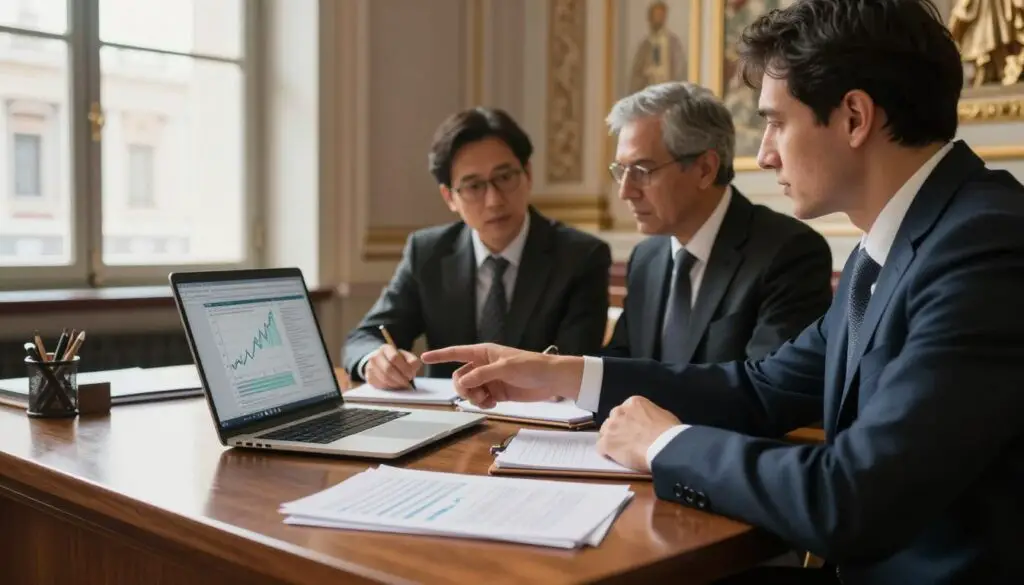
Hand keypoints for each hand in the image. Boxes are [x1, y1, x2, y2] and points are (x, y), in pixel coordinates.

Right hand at [365, 344, 420, 389]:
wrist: (382, 363)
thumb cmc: (398, 361)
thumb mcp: (406, 357)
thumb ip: (413, 361)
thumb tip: (413, 365)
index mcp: (386, 348)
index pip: (394, 357)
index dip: (404, 368)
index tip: (411, 374)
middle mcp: (376, 356)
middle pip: (388, 369)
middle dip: (400, 378)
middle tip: (407, 382)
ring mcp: (370, 367)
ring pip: (384, 379)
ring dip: (396, 384)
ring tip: (402, 384)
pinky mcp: (369, 378)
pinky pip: (380, 385)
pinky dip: (390, 387)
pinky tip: (394, 385)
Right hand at [421, 343, 582, 407]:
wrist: (550, 380)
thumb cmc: (531, 366)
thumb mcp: (505, 368)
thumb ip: (482, 374)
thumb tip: (463, 382)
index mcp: (484, 353)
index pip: (457, 352)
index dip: (440, 355)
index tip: (424, 356)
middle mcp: (484, 365)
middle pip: (460, 377)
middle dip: (463, 388)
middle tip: (474, 395)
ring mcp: (490, 380)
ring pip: (469, 390)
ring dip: (474, 398)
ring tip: (487, 400)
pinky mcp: (497, 392)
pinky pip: (480, 399)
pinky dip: (483, 403)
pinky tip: (493, 404)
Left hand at [597, 396, 680, 471]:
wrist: (664, 446)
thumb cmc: (669, 433)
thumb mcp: (662, 415)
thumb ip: (649, 415)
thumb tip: (649, 421)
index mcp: (634, 402)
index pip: (625, 411)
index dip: (628, 422)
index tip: (633, 430)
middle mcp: (620, 411)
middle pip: (613, 420)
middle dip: (618, 429)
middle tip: (628, 441)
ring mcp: (612, 426)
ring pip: (605, 433)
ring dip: (611, 440)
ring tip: (622, 451)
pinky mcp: (607, 442)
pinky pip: (601, 448)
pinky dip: (607, 453)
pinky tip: (616, 458)